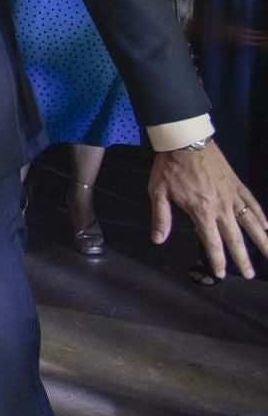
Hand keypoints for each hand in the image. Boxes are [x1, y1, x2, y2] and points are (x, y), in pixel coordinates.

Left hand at [149, 141, 267, 279]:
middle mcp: (221, 206)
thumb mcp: (158, 193)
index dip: (217, 261)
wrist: (186, 141)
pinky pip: (252, 203)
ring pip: (251, 223)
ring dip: (261, 241)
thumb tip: (158, 239)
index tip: (221, 274)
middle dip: (242, 259)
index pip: (212, 243)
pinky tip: (266, 227)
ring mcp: (231, 195)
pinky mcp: (237, 184)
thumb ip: (161, 218)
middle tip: (249, 275)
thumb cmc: (170, 167)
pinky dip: (260, 216)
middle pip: (235, 238)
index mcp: (201, 211)